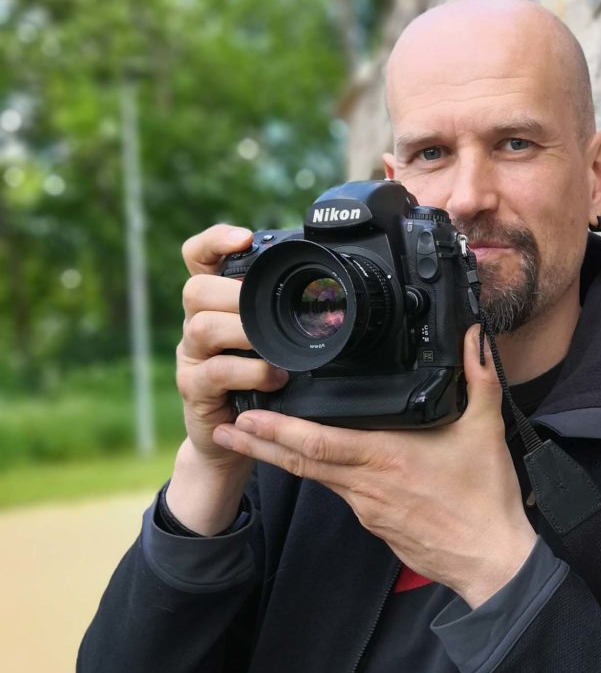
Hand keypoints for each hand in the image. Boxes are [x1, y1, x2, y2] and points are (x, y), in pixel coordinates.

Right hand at [168, 224, 289, 533]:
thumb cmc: (261, 379)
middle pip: (195, 290)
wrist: (238, 434)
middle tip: (267, 305)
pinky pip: (215, 372)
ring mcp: (192, 358)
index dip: (214, 241)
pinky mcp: (196, 390)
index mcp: (216, 304)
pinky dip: (250, 372)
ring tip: (275, 348)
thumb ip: (285, 312)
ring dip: (245, 333)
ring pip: (202, 328)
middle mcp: (197, 325)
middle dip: (234, 294)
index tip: (245, 238)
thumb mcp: (274, 339)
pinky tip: (275, 377)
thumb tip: (335, 285)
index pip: (197, 258)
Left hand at [213, 325, 536, 606]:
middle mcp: (366, 483)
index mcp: (386, 457)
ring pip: (313, 477)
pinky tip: (308, 463)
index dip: (277, 430)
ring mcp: (366, 507)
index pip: (318, 442)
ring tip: (249, 441)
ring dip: (278, 459)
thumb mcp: (487, 431)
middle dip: (258, 444)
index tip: (246, 415)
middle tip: (223, 427)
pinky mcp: (373, 522)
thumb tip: (474, 338)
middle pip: (300, 461)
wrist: (490, 560)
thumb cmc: (484, 499)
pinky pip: (337, 492)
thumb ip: (480, 379)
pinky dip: (314, 474)